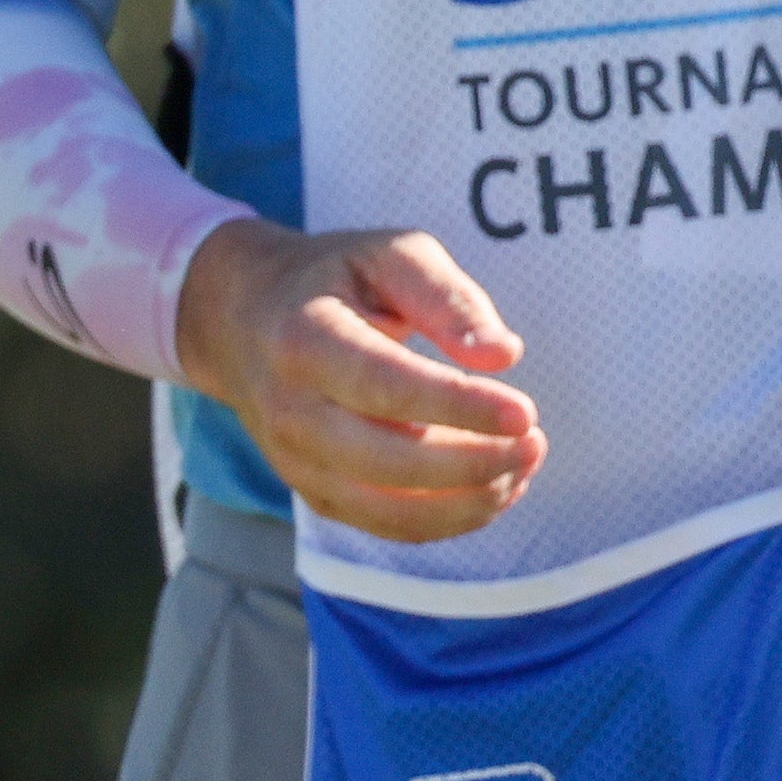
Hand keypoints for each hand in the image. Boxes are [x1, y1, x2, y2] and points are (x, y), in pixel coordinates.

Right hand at [169, 219, 544, 542]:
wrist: (244, 319)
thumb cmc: (336, 279)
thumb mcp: (389, 255)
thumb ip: (447, 296)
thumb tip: (504, 355)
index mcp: (303, 338)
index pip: (386, 387)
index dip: (460, 407)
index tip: (526, 412)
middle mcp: (290, 410)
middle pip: (388, 461)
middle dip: (475, 463)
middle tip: (536, 441)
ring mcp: (295, 461)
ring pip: (390, 510)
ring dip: (470, 500)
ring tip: (524, 465)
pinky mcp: (313, 493)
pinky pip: (387, 526)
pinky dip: (449, 519)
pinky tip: (494, 487)